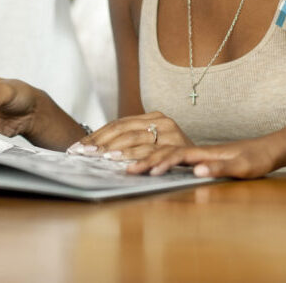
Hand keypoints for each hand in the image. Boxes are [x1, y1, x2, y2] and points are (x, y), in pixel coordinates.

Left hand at [68, 112, 192, 159]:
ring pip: (138, 141)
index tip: (79, 146)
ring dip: (118, 151)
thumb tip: (96, 149)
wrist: (207, 159)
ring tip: (103, 158)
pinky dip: (142, 161)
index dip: (97, 135)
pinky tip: (130, 168)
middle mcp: (162, 121)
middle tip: (84, 154)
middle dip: (101, 143)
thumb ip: (131, 140)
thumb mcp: (153, 141)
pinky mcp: (180, 148)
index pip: (118, 123)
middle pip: (124, 130)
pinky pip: (156, 155)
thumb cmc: (173, 153)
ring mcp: (171, 134)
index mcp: (152, 117)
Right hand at [125, 138, 275, 178]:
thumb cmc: (257, 159)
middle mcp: (197, 151)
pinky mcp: (200, 158)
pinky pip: (173, 157)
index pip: (177, 156)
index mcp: (204, 152)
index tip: (146, 172)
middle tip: (126, 170)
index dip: (161, 163)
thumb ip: (220, 169)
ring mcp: (198, 153)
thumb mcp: (243, 168)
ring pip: (166, 153)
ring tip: (128, 164)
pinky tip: (149, 163)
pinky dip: (157, 159)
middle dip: (145, 160)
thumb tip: (197, 171)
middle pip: (165, 152)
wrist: (268, 148)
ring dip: (147, 158)